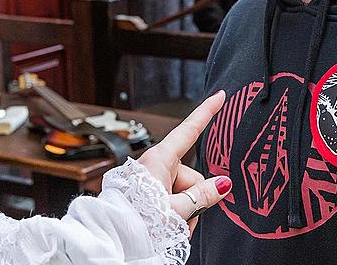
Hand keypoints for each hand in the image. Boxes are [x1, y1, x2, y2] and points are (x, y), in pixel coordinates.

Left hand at [137, 91, 230, 235]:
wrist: (113, 241)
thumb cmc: (137, 222)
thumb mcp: (177, 209)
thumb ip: (204, 194)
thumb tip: (223, 184)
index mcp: (159, 160)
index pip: (190, 130)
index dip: (207, 112)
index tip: (220, 96)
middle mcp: (154, 166)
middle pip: (191, 176)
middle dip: (194, 199)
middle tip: (183, 217)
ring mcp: (151, 181)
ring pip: (184, 192)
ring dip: (184, 212)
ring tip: (171, 227)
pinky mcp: (147, 195)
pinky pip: (172, 201)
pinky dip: (175, 216)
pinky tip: (167, 229)